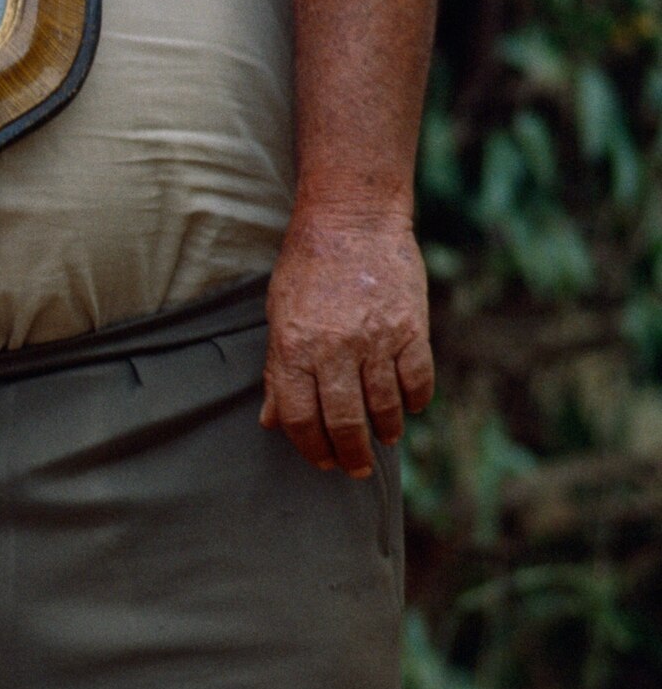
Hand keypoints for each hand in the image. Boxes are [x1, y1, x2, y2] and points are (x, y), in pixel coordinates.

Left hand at [261, 205, 434, 478]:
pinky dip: (415, 400)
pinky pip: (417, 379)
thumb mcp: (278, 317)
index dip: (311, 448)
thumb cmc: (306, 268)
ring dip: (385, 432)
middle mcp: (334, 350)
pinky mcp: (411, 328)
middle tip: (356, 468)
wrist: (352, 219)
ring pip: (384, 407)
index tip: (322, 461)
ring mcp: (375, 340)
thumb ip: (277, 372)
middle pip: (344, 422)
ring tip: (384, 440)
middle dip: (350, 455)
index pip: (300, 418)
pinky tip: (409, 406)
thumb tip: (271, 421)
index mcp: (293, 348)